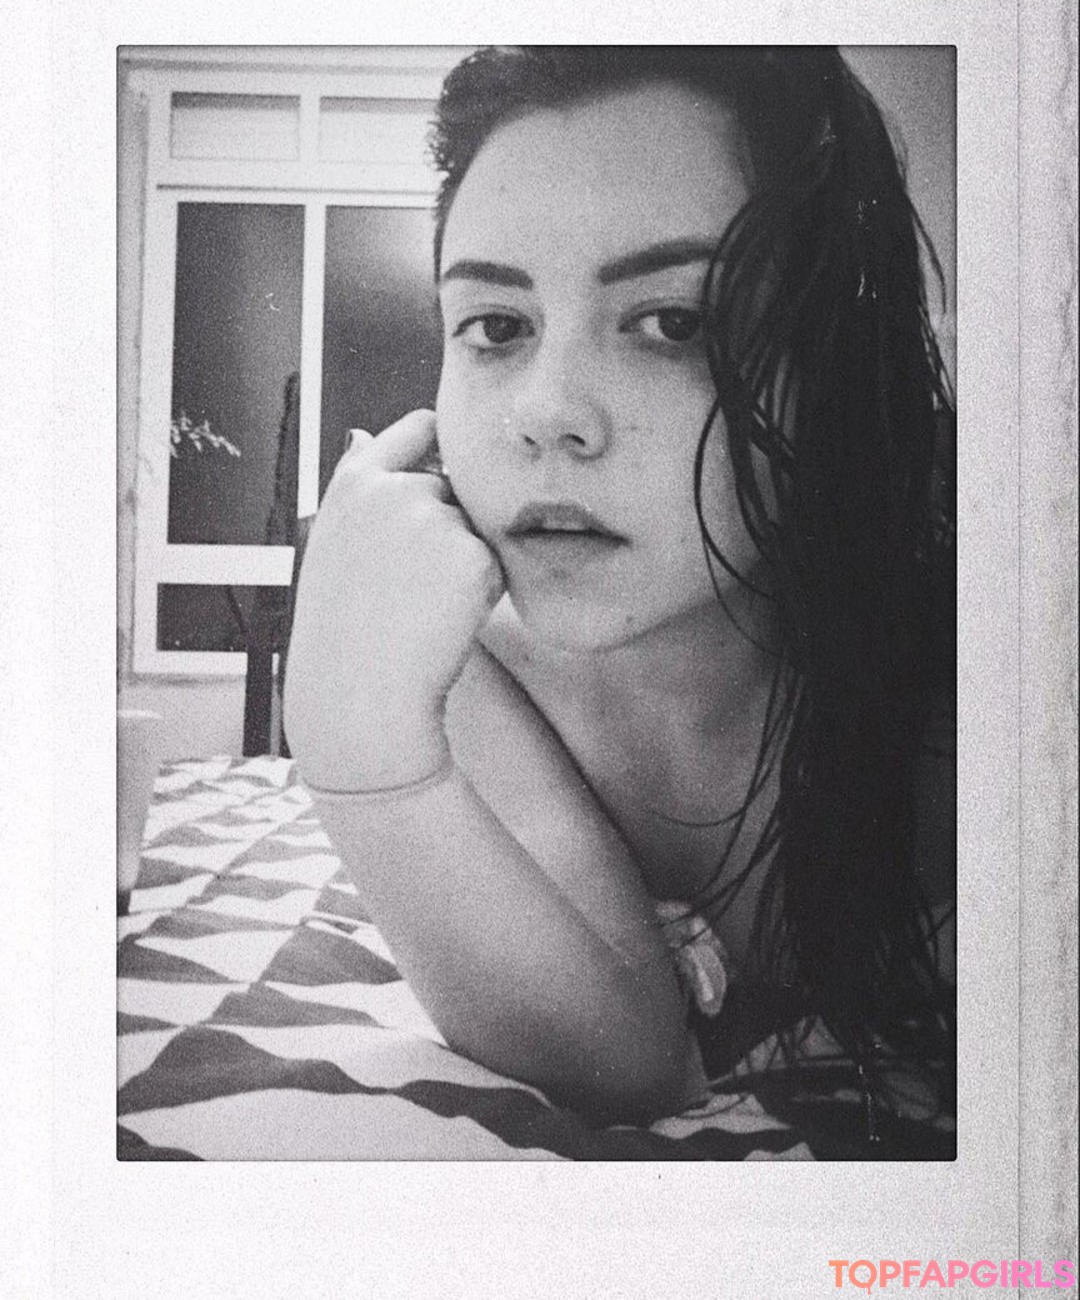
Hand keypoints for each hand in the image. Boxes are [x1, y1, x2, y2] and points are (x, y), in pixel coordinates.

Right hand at [284, 410, 504, 790]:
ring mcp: (435, 519)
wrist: (358, 693)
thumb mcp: (333, 543)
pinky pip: (495, 566)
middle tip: (406, 589)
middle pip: (450, 491)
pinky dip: (480, 594)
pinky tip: (441, 620)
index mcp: (354, 485)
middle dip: (444, 527)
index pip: (414, 431)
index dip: (435, 440)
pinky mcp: (473, 554)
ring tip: (419, 608)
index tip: (443, 457)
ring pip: (473, 530)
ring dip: (461, 563)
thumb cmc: (343, 629)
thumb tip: (364, 434)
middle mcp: (395, 491)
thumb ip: (358, 487)